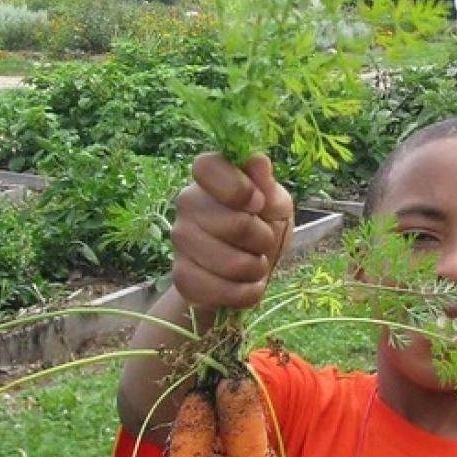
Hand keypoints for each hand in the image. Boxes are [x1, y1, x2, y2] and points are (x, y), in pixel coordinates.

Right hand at [171, 153, 293, 309]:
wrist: (247, 270)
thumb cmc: (264, 226)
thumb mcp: (275, 203)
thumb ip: (266, 185)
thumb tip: (257, 161)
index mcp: (210, 178)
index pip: (206, 167)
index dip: (237, 188)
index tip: (258, 204)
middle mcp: (188, 204)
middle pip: (230, 223)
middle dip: (261, 239)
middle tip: (264, 241)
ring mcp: (180, 240)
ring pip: (225, 262)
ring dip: (254, 269)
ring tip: (256, 264)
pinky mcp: (181, 275)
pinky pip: (216, 290)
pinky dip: (243, 294)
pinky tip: (248, 286)